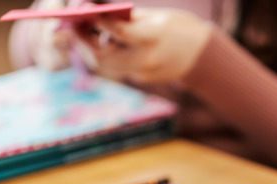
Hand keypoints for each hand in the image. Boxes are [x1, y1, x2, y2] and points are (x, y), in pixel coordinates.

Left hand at [75, 8, 212, 84]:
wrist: (203, 55)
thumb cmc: (180, 28)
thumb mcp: (157, 17)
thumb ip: (130, 19)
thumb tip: (102, 17)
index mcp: (153, 37)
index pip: (117, 30)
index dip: (97, 21)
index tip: (84, 12)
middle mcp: (146, 58)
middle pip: (104, 54)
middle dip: (85, 41)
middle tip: (73, 28)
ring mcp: (144, 72)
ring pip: (107, 65)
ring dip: (92, 51)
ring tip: (84, 35)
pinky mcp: (143, 78)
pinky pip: (119, 67)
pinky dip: (108, 55)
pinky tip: (105, 43)